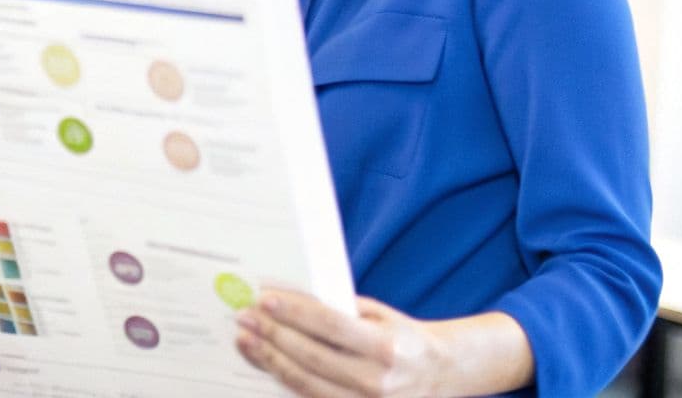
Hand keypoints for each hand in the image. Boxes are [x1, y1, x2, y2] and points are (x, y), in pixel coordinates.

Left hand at [235, 288, 444, 397]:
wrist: (437, 375)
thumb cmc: (401, 338)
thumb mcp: (378, 315)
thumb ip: (338, 309)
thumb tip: (287, 298)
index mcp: (384, 347)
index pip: (330, 325)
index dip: (294, 312)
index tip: (264, 299)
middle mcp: (375, 380)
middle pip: (311, 356)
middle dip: (272, 335)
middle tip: (244, 317)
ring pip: (305, 383)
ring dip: (270, 360)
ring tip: (246, 340)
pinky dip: (285, 381)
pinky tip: (267, 364)